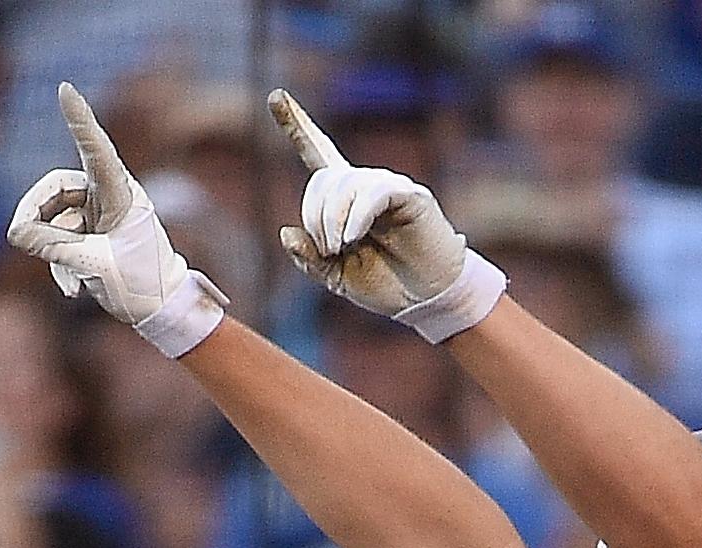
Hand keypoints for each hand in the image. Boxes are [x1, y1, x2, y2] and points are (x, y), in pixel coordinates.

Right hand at [8, 85, 226, 356]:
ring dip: (52, 248)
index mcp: (122, 195)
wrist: (164, 311)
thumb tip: (14, 232)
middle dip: (36, 214)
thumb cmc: (141, 287)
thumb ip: (51, 247)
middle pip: (57, 188)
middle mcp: (112, 195)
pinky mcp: (94, 230)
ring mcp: (101, 211)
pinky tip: (73, 291)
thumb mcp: (92, 266)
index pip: (96, 150)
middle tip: (18, 236)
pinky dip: (61, 262)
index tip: (66, 89)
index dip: (80, 120)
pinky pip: (62, 236)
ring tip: (70, 285)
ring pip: (56, 216)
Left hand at [270, 91, 500, 342]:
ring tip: (342, 248)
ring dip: (332, 221)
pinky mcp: (408, 195)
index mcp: (343, 200)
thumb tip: (286, 233)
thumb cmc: (385, 284)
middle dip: (315, 216)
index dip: (296, 126)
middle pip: (322, 180)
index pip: (316, 153)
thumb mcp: (336, 277)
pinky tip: (355, 238)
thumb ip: (310, 258)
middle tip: (329, 249)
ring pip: (344, 185)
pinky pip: (373, 194)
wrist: (425, 298)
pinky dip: (357, 217)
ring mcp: (386, 187)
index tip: (276, 95)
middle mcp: (363, 186)